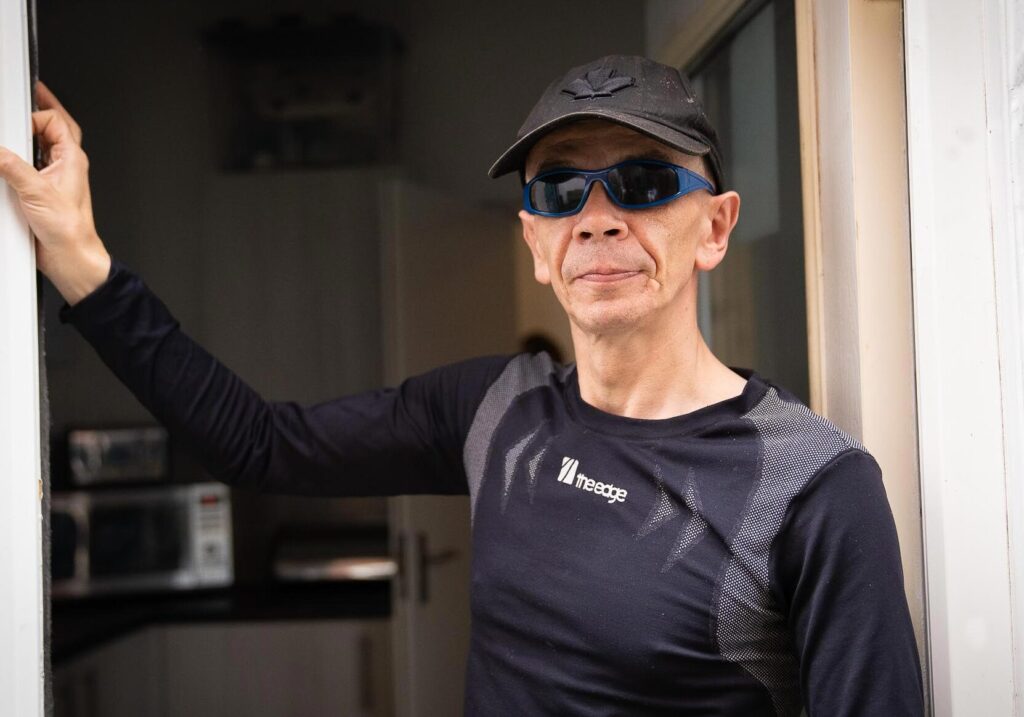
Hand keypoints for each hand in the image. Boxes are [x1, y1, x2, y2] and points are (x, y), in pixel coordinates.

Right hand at [0, 80, 110, 304]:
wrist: (71, 256)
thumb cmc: (69, 229)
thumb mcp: (36, 193)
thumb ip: (13, 168)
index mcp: (72, 159)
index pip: (55, 121)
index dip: (35, 113)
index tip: (15, 112)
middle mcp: (66, 166)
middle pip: (53, 129)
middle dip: (40, 111)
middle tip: (27, 94)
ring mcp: (55, 178)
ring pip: (42, 147)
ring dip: (29, 135)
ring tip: (15, 123)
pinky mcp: (43, 191)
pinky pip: (31, 167)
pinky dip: (19, 158)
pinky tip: (8, 159)